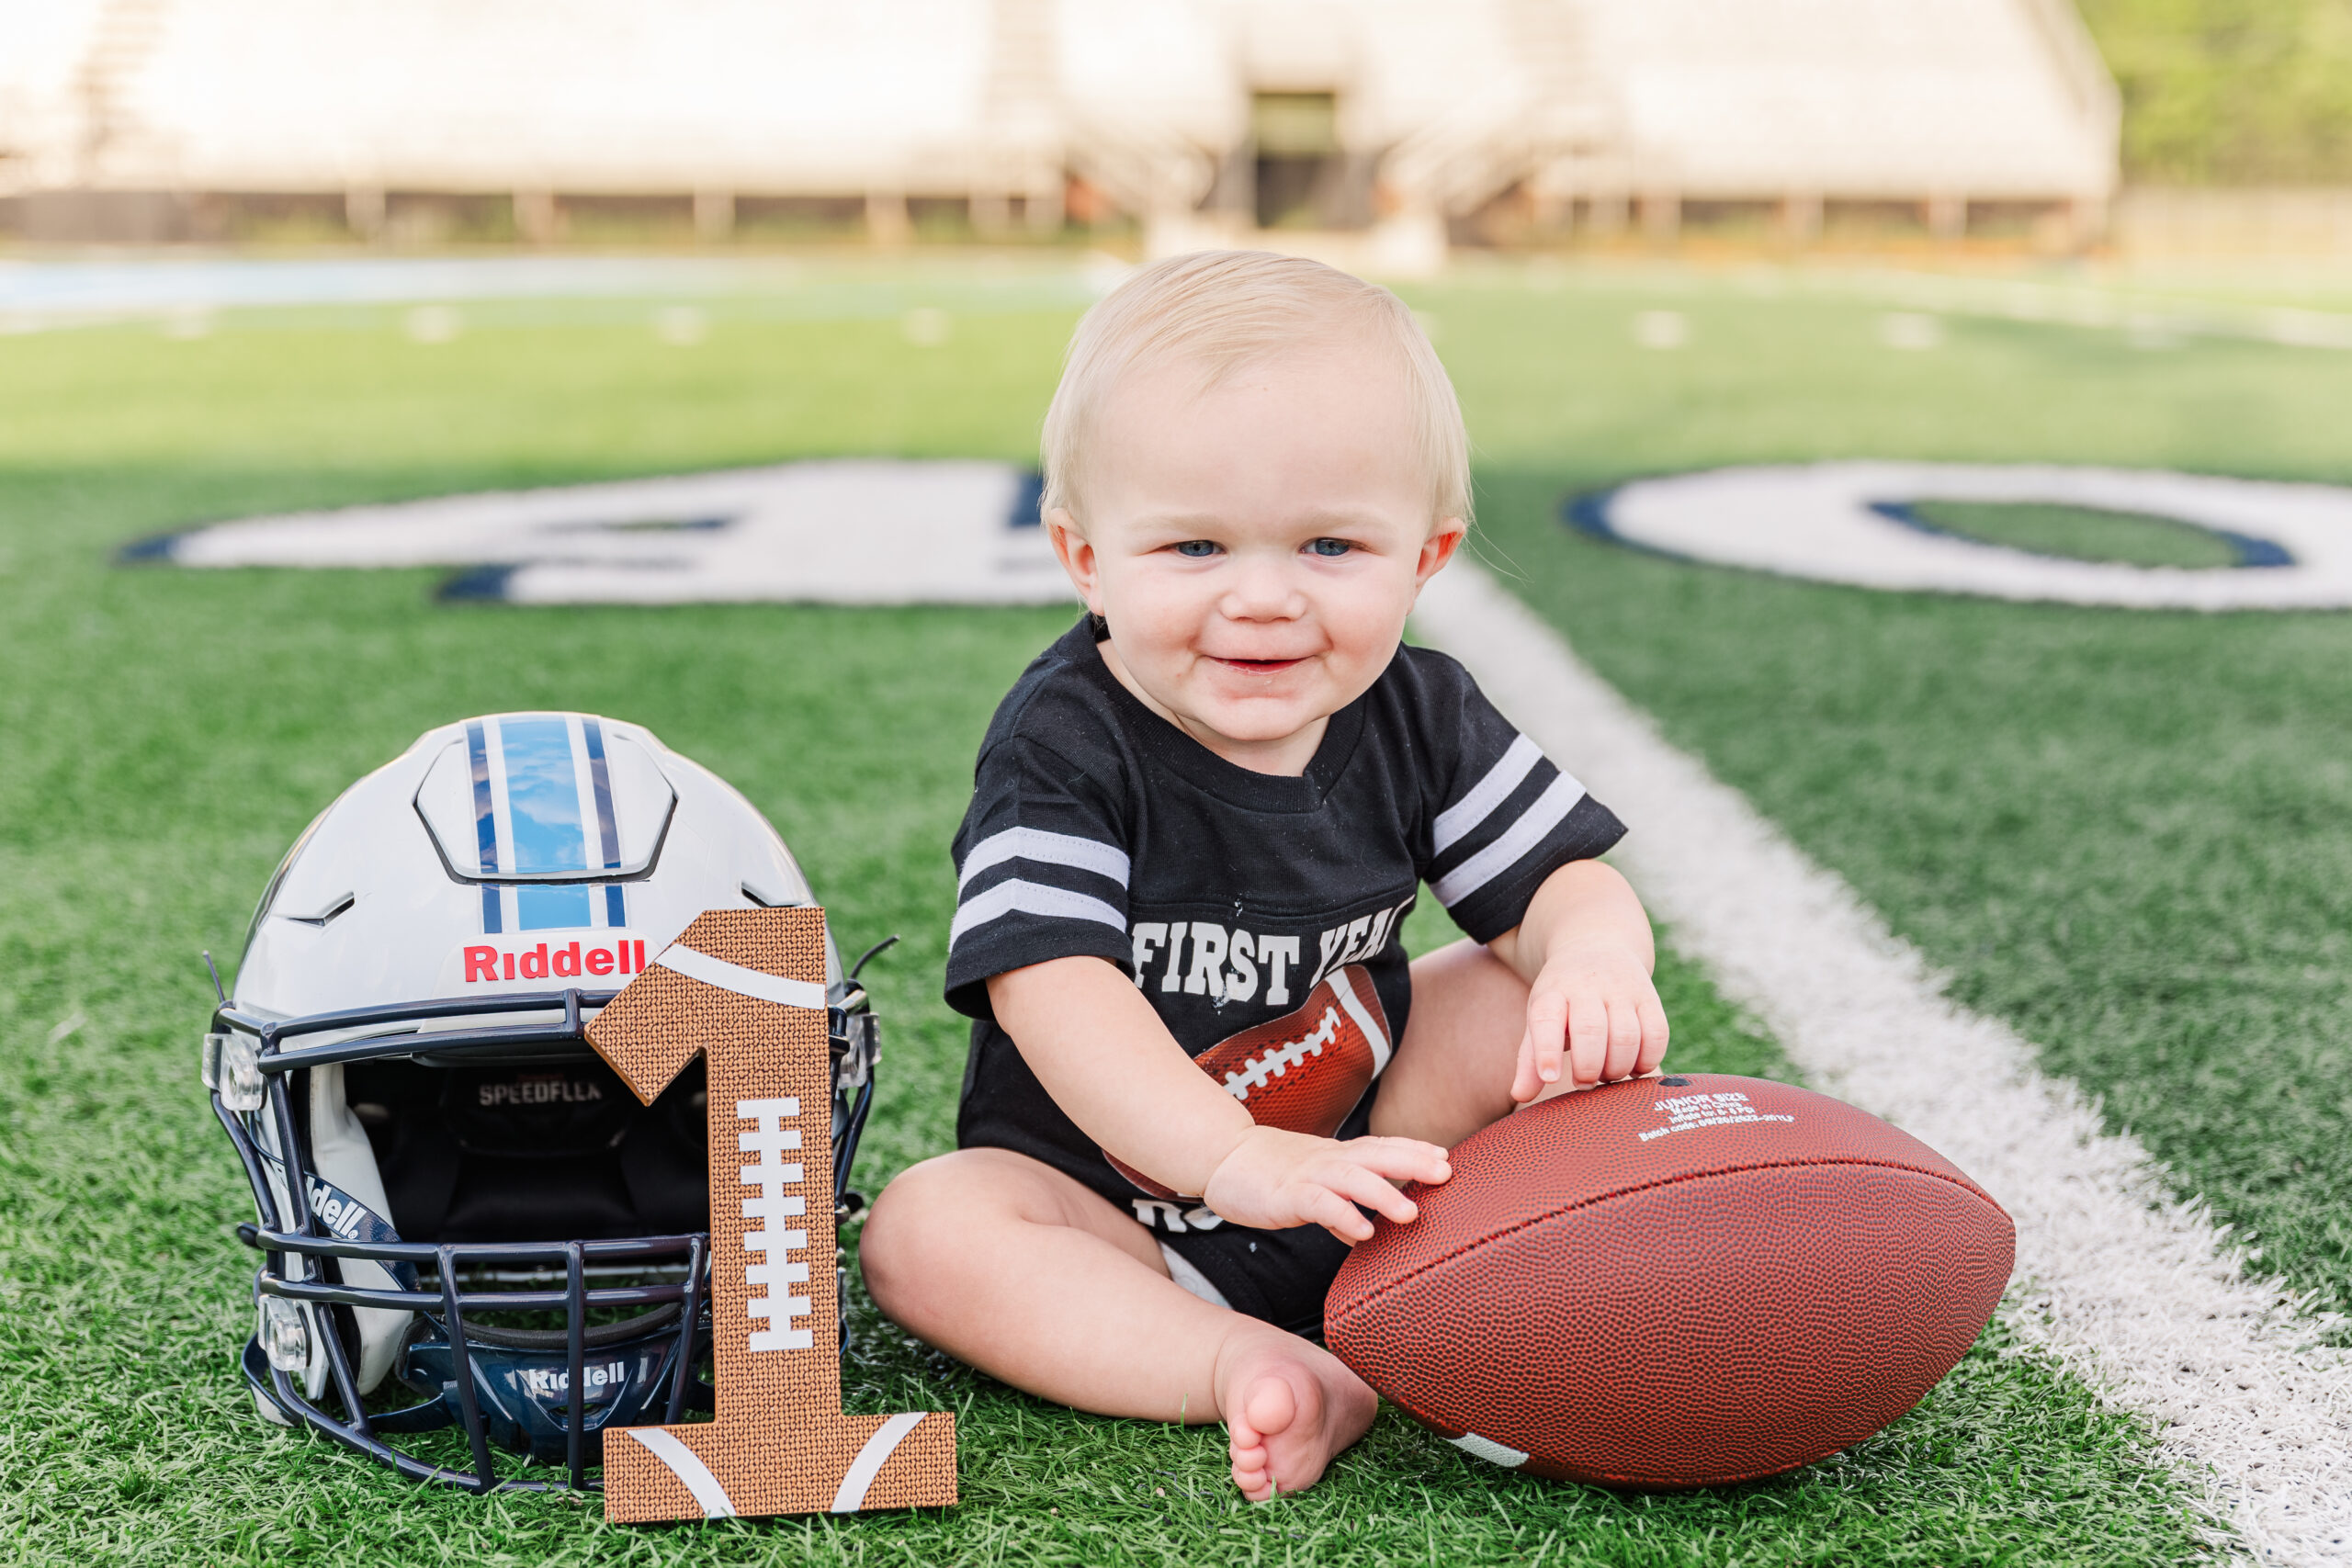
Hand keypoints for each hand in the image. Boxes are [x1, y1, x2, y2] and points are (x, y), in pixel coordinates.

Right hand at [1201, 1126, 1451, 1242]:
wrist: (1223, 1159)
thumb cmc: (1271, 1174)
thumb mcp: (1313, 1188)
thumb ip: (1341, 1208)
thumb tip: (1366, 1234)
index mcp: (1337, 1156)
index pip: (1381, 1147)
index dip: (1413, 1149)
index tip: (1446, 1156)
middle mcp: (1328, 1160)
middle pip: (1377, 1154)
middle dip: (1413, 1161)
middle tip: (1446, 1172)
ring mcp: (1308, 1175)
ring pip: (1351, 1178)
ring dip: (1383, 1193)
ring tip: (1411, 1212)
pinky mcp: (1287, 1194)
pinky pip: (1318, 1204)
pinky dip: (1342, 1216)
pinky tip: (1363, 1232)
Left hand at [1514, 936, 1668, 1101]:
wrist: (1597, 947)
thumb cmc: (1563, 998)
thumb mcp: (1540, 1017)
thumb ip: (1530, 1058)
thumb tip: (1520, 1095)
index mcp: (1553, 992)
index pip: (1546, 1019)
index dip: (1547, 1051)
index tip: (1550, 1078)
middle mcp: (1587, 987)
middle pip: (1591, 1030)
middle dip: (1588, 1067)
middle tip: (1584, 1082)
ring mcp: (1622, 990)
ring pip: (1627, 1036)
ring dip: (1618, 1068)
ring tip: (1608, 1076)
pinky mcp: (1650, 997)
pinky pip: (1657, 1034)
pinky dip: (1647, 1060)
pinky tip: (1634, 1068)